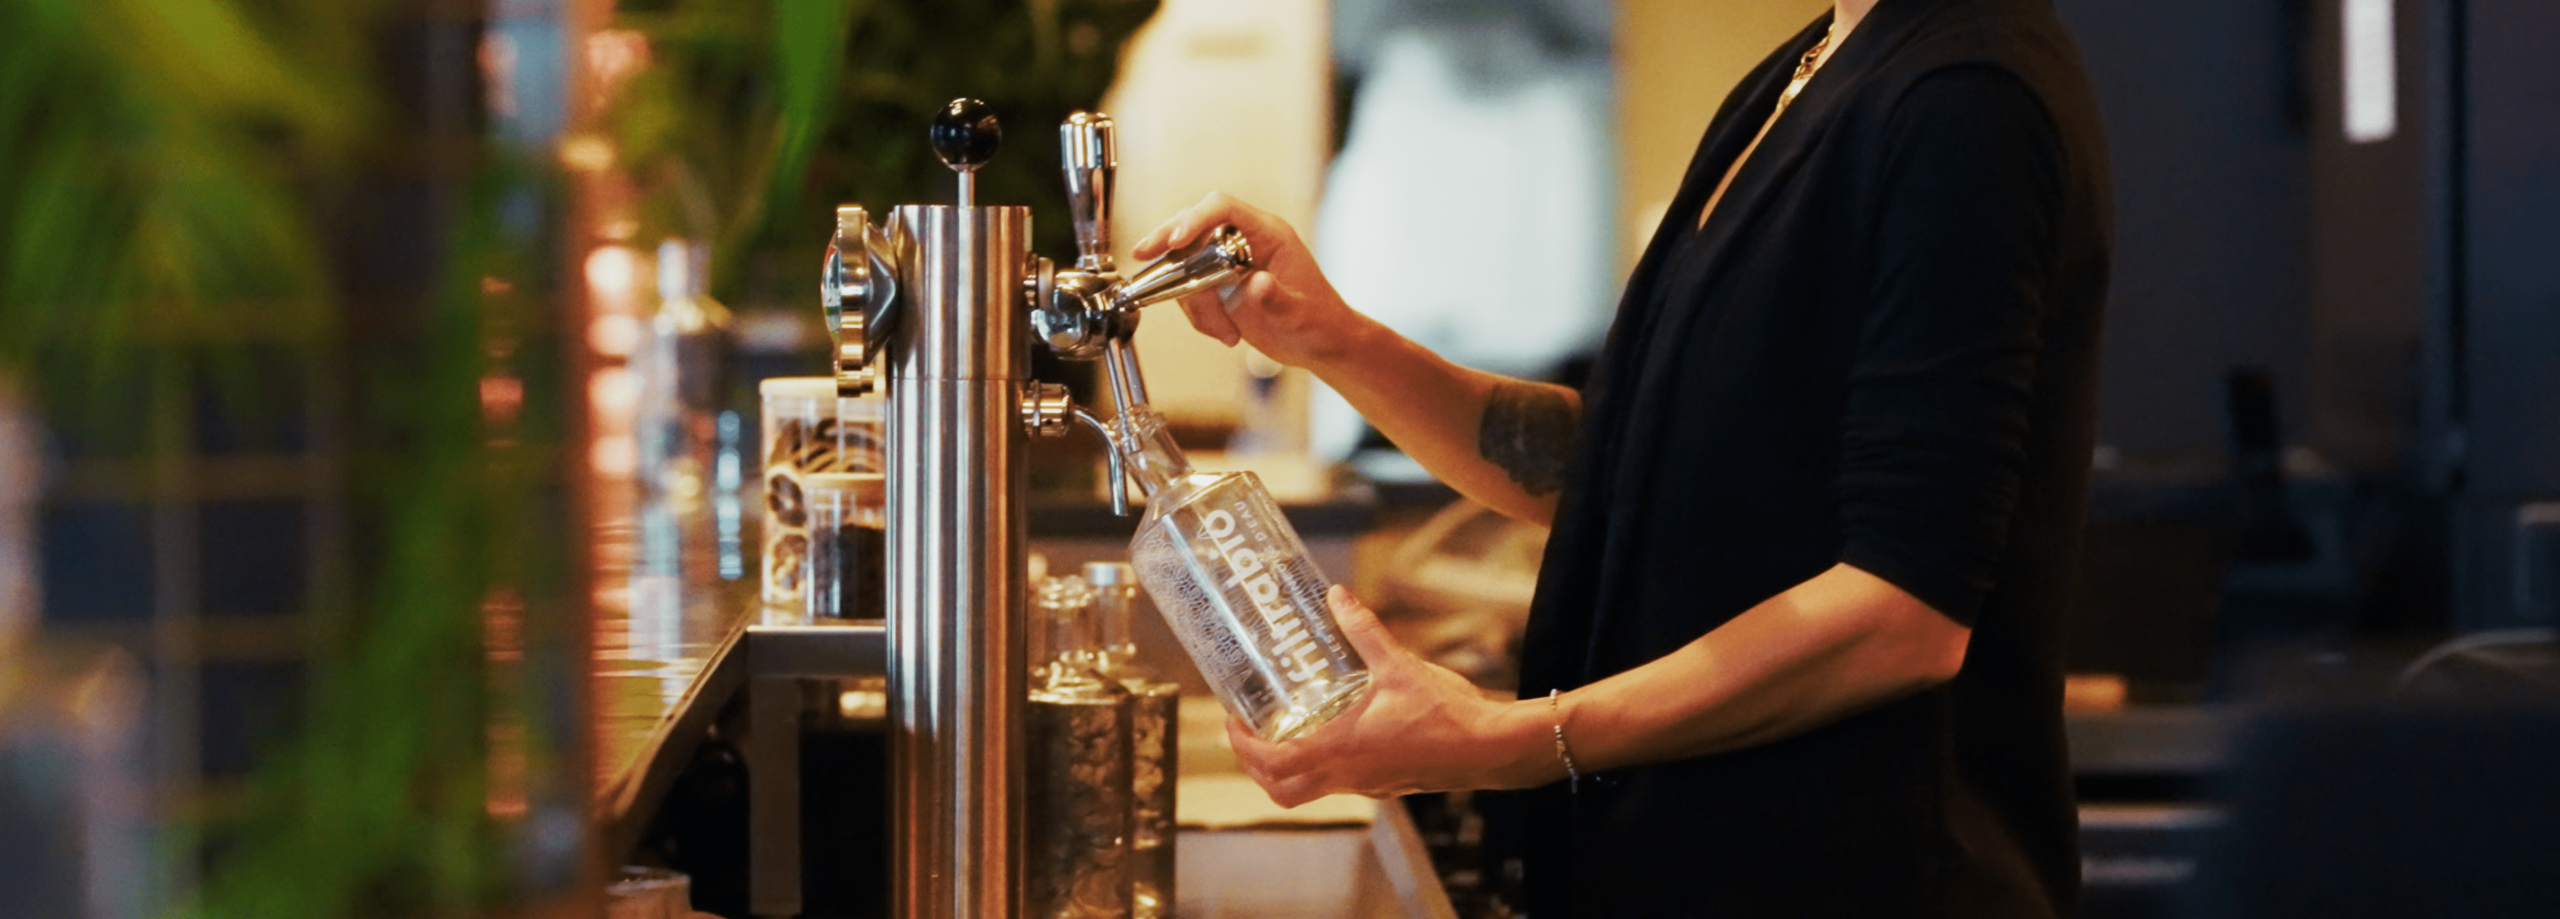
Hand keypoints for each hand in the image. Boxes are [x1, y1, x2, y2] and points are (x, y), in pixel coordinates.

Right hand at [1128, 192, 1372, 370]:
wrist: (1321, 344)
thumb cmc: (1319, 322)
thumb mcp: (1301, 313)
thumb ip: (1277, 297)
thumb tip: (1256, 283)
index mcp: (1268, 233)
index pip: (1223, 208)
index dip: (1195, 218)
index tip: (1176, 240)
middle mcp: (1244, 241)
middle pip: (1194, 226)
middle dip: (1167, 243)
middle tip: (1143, 256)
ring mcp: (1228, 262)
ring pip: (1186, 265)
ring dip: (1193, 302)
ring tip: (1224, 333)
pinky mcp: (1218, 285)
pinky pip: (1190, 291)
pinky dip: (1198, 316)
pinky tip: (1224, 333)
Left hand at [1225, 586, 1558, 807]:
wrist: (1490, 749)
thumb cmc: (1447, 713)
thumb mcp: (1399, 665)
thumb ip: (1364, 631)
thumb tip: (1337, 596)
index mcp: (1341, 749)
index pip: (1273, 762)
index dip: (1242, 745)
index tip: (1232, 719)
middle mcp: (1347, 775)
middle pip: (1280, 789)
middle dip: (1255, 765)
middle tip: (1248, 731)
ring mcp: (1366, 785)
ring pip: (1306, 791)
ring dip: (1284, 770)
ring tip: (1281, 732)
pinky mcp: (1383, 785)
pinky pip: (1336, 784)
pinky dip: (1318, 767)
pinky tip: (1331, 733)